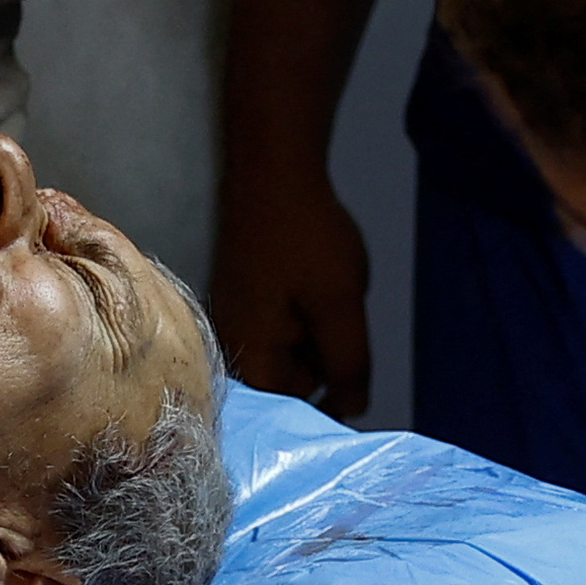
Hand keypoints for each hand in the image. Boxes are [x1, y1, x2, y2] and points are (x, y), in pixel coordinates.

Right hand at [210, 172, 373, 414]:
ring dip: (318, 337)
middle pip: (290, 386)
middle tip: (336, 315)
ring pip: (292, 354)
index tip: (348, 383)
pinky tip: (314, 284)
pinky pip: (285, 327)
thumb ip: (348, 366)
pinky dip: (307, 314)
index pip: (290, 414)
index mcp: (249, 358)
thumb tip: (352, 409)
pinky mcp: (247, 301)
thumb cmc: (304, 236)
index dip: (326, 406)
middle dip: (323, 363)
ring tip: (326, 293)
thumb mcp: (339, 308)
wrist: (273, 170)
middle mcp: (233, 347)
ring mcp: (238, 322)